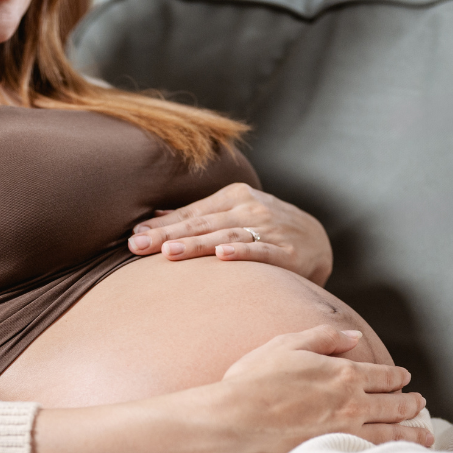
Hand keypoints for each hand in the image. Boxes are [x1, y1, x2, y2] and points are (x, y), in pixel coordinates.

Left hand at [127, 183, 333, 285]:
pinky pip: (260, 251)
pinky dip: (241, 252)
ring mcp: (268, 229)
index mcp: (233, 197)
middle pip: (201, 224)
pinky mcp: (287, 252)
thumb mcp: (234, 213)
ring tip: (169, 252)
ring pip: (225, 236)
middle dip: (167, 235)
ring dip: (196, 244)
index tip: (134, 236)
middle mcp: (249, 209)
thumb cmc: (266, 228)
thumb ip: (198, 215)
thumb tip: (154, 217)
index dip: (161, 225)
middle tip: (138, 246)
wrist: (318, 241)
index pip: (190, 212)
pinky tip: (222, 255)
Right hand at [217, 325, 431, 452]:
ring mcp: (346, 431)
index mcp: (343, 372)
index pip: (382, 375)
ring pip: (391, 432)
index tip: (404, 378)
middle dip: (410, 404)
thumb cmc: (254, 381)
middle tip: (420, 405)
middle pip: (393, 404)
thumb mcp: (288, 345)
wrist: (235, 420)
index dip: (397, 377)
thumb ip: (324, 338)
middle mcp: (352, 402)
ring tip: (424, 436)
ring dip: (411, 433)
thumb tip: (353, 337)